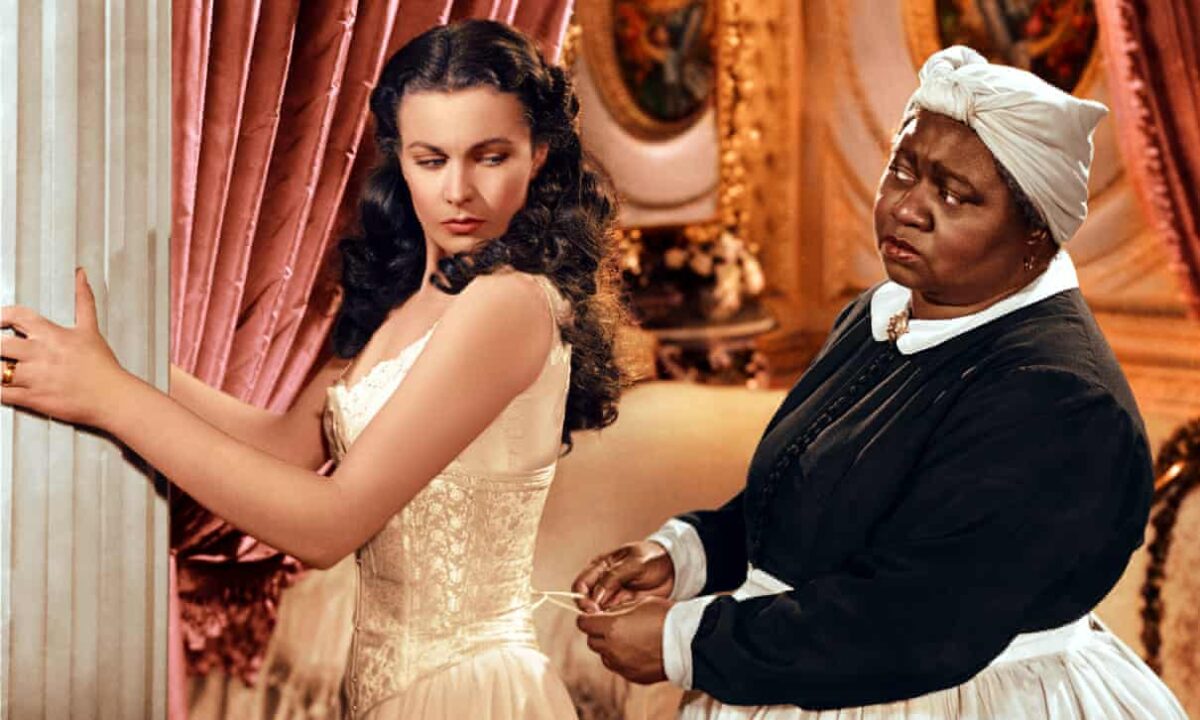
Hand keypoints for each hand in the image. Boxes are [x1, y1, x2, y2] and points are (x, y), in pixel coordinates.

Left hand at [1, 269, 129, 425]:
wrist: (113, 396)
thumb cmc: (103, 366)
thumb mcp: (91, 329)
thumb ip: (83, 299)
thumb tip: (81, 275)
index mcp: (52, 335)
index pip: (17, 316)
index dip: (0, 316)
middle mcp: (40, 354)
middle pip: (0, 345)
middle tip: (0, 348)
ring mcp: (35, 377)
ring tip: (1, 367)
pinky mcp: (34, 398)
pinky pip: (3, 395)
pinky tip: (4, 387)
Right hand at [573, 540, 674, 612]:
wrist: (674, 567)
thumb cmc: (653, 558)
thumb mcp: (635, 563)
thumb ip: (614, 577)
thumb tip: (596, 596)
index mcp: (600, 567)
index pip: (581, 584)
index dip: (582, 598)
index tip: (592, 608)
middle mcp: (602, 583)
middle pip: (587, 602)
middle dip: (592, 612)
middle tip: (603, 617)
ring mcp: (613, 596)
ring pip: (599, 612)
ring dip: (605, 618)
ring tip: (618, 618)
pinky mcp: (623, 607)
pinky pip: (614, 617)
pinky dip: (616, 621)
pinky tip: (626, 620)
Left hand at [576, 596, 670, 683]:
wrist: (689, 641)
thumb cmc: (666, 617)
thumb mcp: (639, 603)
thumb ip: (618, 610)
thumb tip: (605, 614)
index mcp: (612, 627)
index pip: (583, 624)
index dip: (588, 618)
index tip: (594, 616)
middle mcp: (612, 648)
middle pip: (592, 641)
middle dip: (598, 633)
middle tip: (613, 626)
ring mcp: (622, 665)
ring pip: (604, 656)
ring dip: (610, 647)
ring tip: (629, 639)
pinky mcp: (632, 676)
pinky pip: (619, 667)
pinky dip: (623, 659)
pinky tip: (638, 650)